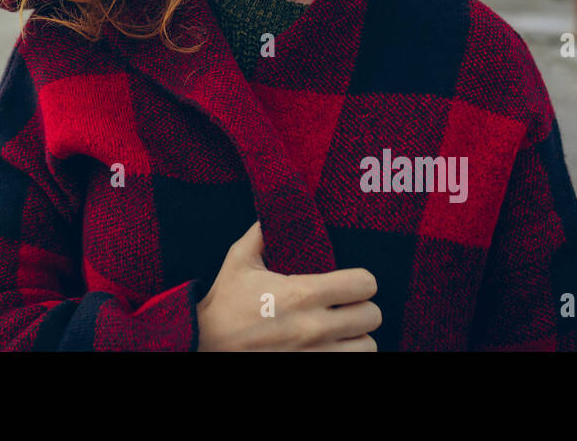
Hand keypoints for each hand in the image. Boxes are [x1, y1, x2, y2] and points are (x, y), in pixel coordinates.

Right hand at [195, 220, 380, 350]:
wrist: (204, 343)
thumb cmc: (224, 302)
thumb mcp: (239, 261)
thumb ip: (262, 232)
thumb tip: (275, 206)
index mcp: (301, 294)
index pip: (364, 284)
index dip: (361, 280)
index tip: (350, 282)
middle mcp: (314, 327)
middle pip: (373, 316)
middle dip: (362, 308)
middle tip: (347, 306)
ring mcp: (315, 355)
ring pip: (368, 346)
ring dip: (358, 337)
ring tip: (343, 330)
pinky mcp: (310, 370)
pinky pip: (353, 365)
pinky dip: (346, 354)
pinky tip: (332, 346)